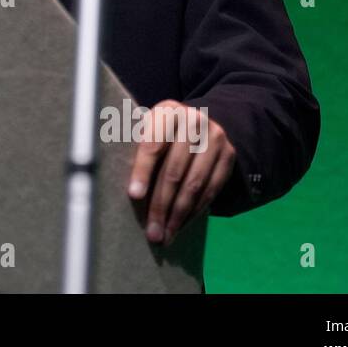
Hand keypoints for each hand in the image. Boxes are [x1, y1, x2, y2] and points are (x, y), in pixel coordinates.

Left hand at [126, 99, 235, 245]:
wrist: (198, 122)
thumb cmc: (161, 131)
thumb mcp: (147, 127)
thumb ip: (135, 146)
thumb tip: (118, 184)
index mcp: (167, 111)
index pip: (153, 144)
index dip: (143, 171)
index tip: (134, 196)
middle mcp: (193, 120)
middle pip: (174, 170)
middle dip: (161, 204)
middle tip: (151, 231)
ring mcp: (215, 137)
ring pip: (194, 184)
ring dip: (178, 215)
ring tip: (165, 235)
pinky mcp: (229, 154)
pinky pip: (211, 189)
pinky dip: (196, 211)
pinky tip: (182, 225)